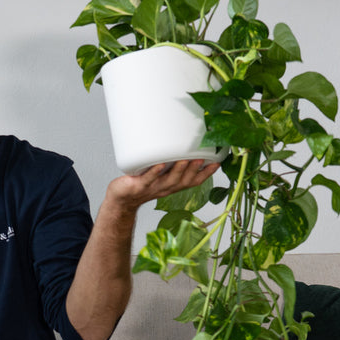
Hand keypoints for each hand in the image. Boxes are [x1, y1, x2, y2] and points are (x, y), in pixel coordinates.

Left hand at [106, 159, 220, 211]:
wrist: (122, 198)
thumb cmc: (141, 182)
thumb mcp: (160, 173)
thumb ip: (170, 162)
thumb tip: (180, 141)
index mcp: (173, 185)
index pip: (194, 181)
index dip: (206, 173)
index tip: (217, 163)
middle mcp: (166, 188)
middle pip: (184, 181)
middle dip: (195, 170)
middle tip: (203, 158)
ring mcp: (153, 187)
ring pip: (169, 181)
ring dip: (178, 170)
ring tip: (185, 159)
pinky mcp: (139, 185)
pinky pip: (148, 179)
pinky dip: (154, 172)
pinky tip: (160, 165)